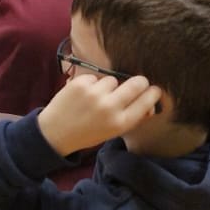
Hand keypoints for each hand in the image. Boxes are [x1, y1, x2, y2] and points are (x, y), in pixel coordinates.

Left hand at [37, 73, 160, 158]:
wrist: (55, 132)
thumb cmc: (88, 132)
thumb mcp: (113, 132)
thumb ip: (131, 118)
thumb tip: (150, 104)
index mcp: (121, 123)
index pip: (147, 101)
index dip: (153, 93)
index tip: (154, 90)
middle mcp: (110, 107)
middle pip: (137, 83)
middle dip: (140, 82)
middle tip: (137, 83)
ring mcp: (94, 94)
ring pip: (113, 79)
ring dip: (109, 86)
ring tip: (97, 97)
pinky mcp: (80, 83)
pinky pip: (95, 77)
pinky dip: (91, 84)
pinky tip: (83, 95)